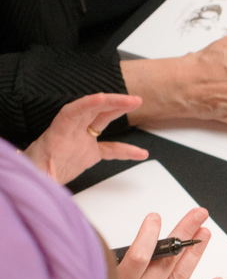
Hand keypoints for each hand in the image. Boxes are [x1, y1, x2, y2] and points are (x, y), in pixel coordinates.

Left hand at [23, 93, 147, 183]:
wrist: (34, 178)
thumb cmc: (34, 173)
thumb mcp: (38, 174)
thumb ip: (45, 176)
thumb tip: (48, 180)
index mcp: (56, 135)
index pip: (71, 114)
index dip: (86, 105)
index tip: (101, 98)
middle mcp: (70, 133)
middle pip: (91, 111)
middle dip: (111, 102)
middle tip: (131, 99)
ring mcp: (80, 140)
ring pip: (101, 120)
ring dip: (119, 110)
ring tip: (136, 104)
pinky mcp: (89, 152)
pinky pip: (110, 148)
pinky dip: (125, 149)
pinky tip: (140, 153)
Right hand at [116, 207, 222, 278]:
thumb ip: (110, 270)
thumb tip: (128, 245)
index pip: (138, 257)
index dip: (149, 236)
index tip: (157, 218)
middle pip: (167, 260)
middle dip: (184, 233)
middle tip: (198, 215)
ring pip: (180, 276)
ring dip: (195, 253)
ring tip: (205, 233)